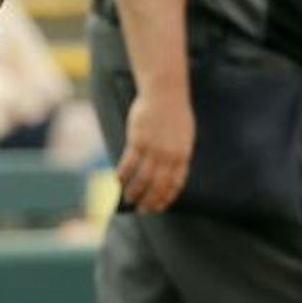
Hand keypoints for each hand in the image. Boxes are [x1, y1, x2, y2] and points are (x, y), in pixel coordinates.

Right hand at [117, 86, 193, 212]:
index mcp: (183, 155)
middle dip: (150, 200)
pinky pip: (129, 163)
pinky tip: (118, 181)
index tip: (158, 206)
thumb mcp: (184, 135)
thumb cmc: (174, 113)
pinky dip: (123, 174)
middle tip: (142, 209)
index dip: (166, 197)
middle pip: (159, 185)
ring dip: (135, 191)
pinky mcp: (138, 140)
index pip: (175, 183)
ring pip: (143, 178)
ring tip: (128, 199)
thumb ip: (177, 153)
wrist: (165, 93)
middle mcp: (169, 155)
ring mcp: (154, 148)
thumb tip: (167, 171)